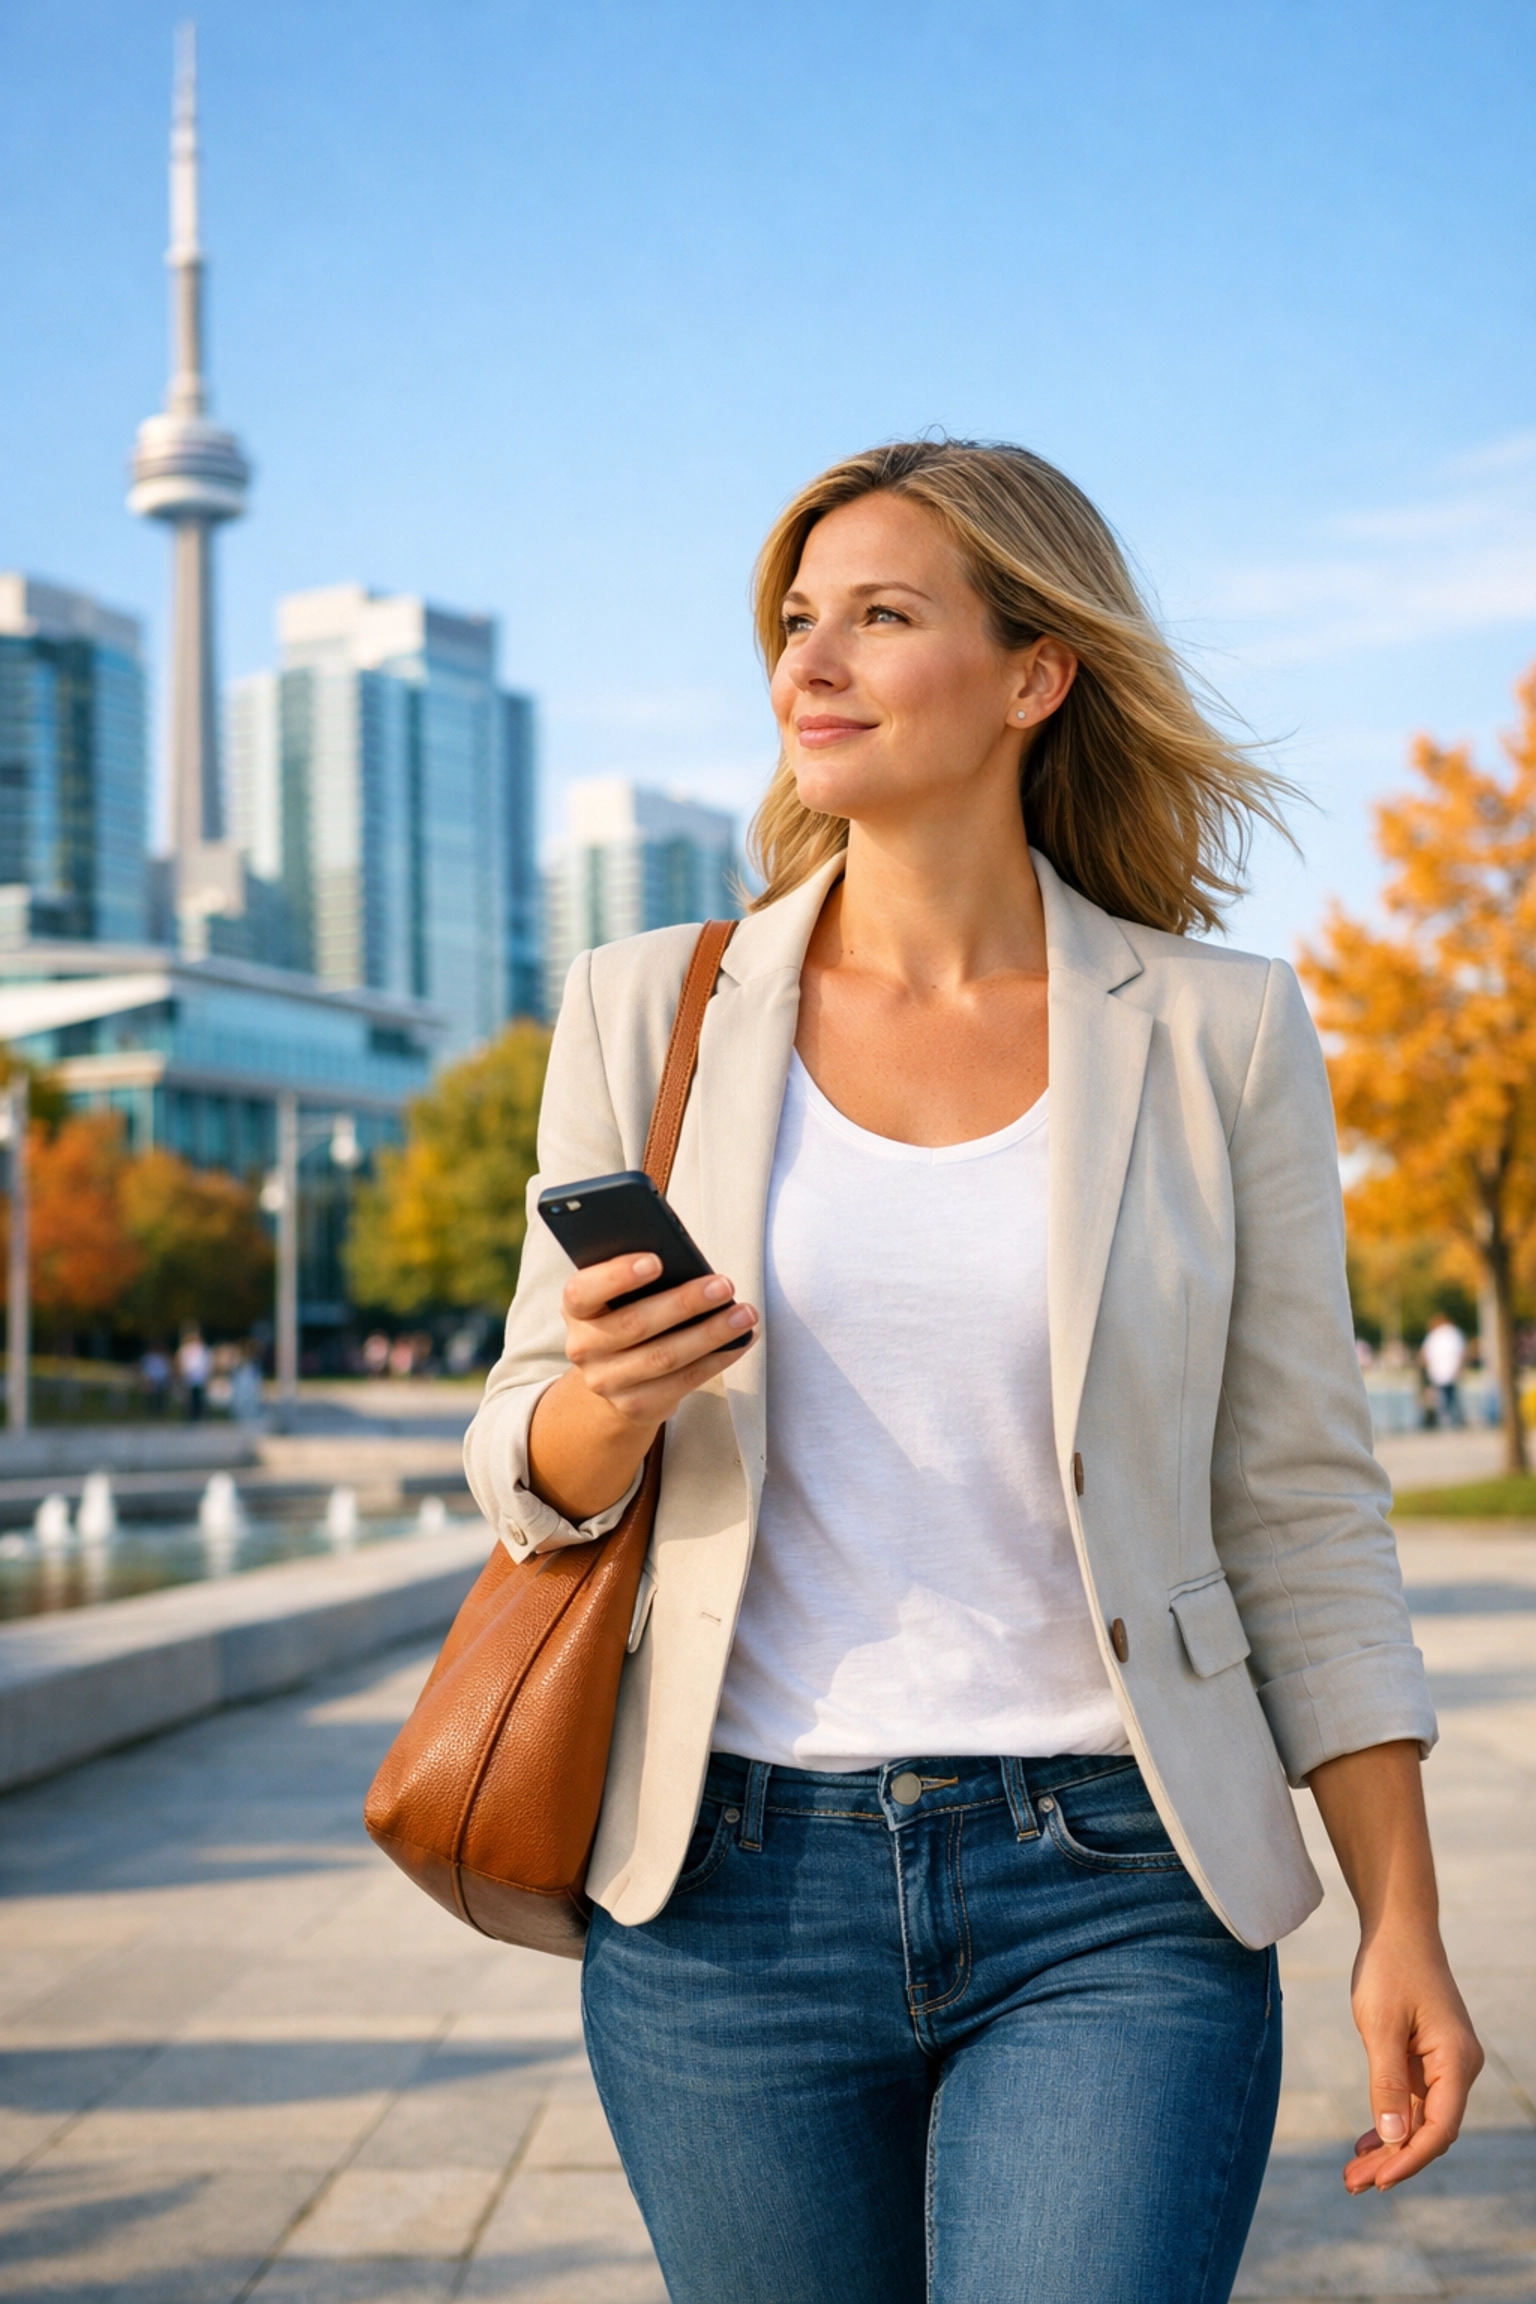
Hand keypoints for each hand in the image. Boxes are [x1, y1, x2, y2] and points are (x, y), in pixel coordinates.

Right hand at [526, 1254, 756, 1523]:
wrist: (614, 1376)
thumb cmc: (625, 1315)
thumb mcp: (617, 1295)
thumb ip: (637, 1279)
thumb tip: (689, 1265)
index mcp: (576, 1309)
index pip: (583, 1291)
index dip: (617, 1276)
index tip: (656, 1260)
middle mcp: (584, 1348)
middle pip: (635, 1325)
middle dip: (684, 1303)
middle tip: (724, 1285)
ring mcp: (607, 1382)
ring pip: (664, 1357)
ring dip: (711, 1334)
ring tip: (744, 1314)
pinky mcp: (635, 1406)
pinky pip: (682, 1382)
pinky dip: (716, 1360)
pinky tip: (740, 1342)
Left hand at [1307, 1739, 1482, 2196]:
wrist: (1396, 1926)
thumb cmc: (1388, 1969)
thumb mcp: (1380, 2025)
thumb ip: (1387, 2083)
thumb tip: (1392, 2138)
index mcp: (1456, 2061)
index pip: (1439, 2128)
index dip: (1409, 2159)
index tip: (1378, 2181)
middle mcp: (1458, 2067)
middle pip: (1430, 2129)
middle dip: (1393, 2160)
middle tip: (1353, 2185)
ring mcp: (1444, 2063)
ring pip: (1419, 2119)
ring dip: (1389, 2146)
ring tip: (1354, 2174)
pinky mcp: (1427, 2056)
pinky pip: (1413, 2101)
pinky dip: (1391, 2121)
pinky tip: (1367, 2143)